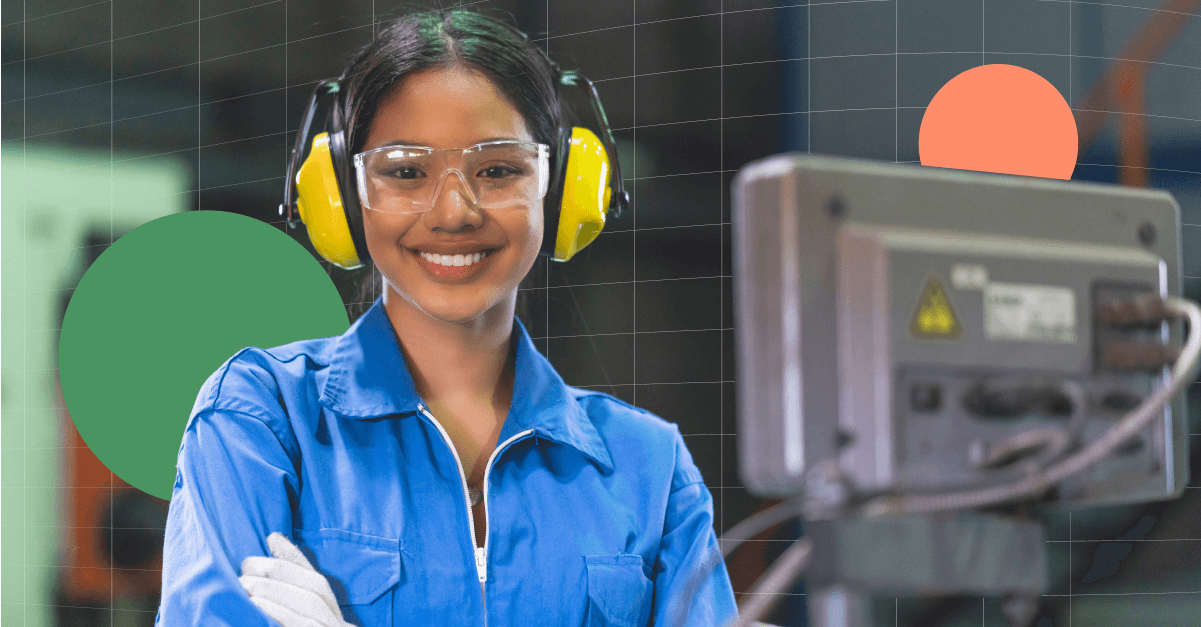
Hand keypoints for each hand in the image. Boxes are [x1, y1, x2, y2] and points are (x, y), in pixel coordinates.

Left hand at [240, 532, 355, 626]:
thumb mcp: (298, 619)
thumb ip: (287, 598)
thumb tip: (268, 552)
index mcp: (333, 618)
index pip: (318, 581)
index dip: (296, 557)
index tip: (272, 538)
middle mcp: (338, 624)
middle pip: (318, 587)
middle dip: (281, 570)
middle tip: (247, 565)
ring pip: (312, 602)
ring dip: (275, 590)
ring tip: (244, 584)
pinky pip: (304, 624)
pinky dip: (280, 611)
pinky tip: (256, 604)